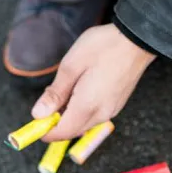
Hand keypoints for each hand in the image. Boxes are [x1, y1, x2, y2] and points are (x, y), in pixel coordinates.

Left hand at [31, 23, 154, 140]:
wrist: (137, 39)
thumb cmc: (104, 47)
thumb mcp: (71, 65)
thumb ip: (55, 93)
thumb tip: (38, 114)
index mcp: (87, 106)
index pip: (61, 133)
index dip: (44, 131)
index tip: (34, 121)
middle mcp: (101, 114)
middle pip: (72, 131)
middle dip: (56, 122)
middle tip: (48, 99)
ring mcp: (111, 110)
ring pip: (83, 124)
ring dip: (68, 115)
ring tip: (65, 89)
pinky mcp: (116, 105)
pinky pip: (94, 116)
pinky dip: (81, 110)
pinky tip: (79, 90)